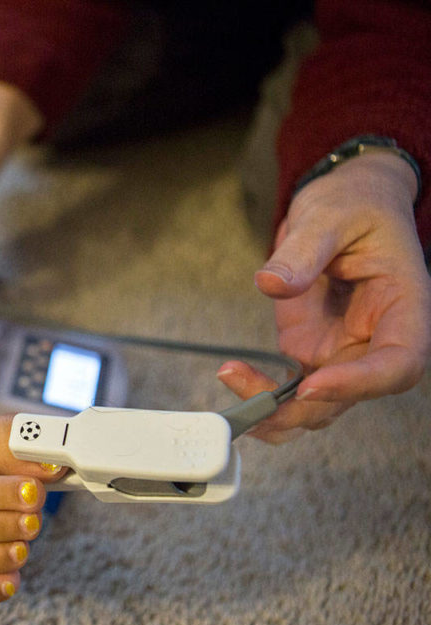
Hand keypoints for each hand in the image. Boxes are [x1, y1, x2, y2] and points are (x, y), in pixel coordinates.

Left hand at [219, 151, 430, 442]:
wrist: (344, 203)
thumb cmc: (354, 205)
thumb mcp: (330, 214)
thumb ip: (304, 250)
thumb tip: (271, 283)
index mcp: (403, 307)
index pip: (398, 363)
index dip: (359, 384)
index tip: (310, 385)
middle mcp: (376, 339)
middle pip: (352, 396)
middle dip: (302, 408)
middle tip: (253, 401)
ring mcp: (342, 350)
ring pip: (318, 404)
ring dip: (277, 411)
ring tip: (231, 380)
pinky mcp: (311, 350)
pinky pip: (291, 389)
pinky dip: (262, 393)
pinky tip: (231, 374)